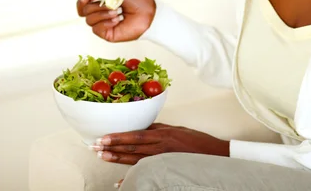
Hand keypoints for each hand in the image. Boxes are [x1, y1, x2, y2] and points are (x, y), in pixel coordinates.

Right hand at [76, 0, 155, 42]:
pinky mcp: (107, 34)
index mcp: (101, 2)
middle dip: (97, 6)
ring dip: (103, 14)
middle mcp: (100, 14)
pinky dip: (105, 22)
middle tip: (112, 4)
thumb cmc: (136, 0)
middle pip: (83, 11)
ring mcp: (103, 24)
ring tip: (118, 12)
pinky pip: (96, 29)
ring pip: (89, 20)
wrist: (148, 13)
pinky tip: (117, 20)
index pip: (82, 4)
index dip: (81, 0)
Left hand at [90, 123, 229, 164]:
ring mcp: (164, 159)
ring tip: (102, 157)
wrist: (216, 155)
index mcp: (163, 134)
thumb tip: (141, 127)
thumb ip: (158, 129)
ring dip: (117, 159)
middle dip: (112, 148)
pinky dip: (133, 177)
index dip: (118, 137)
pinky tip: (122, 182)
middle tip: (95, 147)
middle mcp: (162, 146)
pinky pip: (146, 172)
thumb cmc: (197, 142)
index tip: (103, 137)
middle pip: (132, 147)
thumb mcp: (176, 130)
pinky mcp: (167, 168)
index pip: (136, 135)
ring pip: (136, 160)